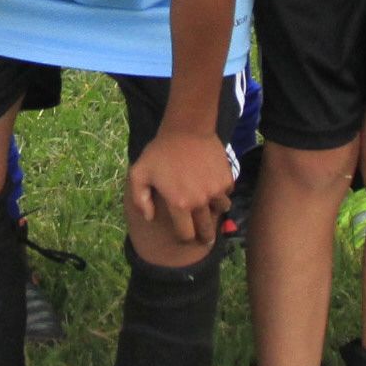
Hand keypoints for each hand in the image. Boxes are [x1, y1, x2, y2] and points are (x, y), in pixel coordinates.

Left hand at [125, 125, 234, 248]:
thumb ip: (140, 199)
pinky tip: (213, 185)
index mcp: (179, 204)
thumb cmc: (160, 151)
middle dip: (205, 236)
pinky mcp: (227, 179)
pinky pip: (227, 193)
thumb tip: (150, 218)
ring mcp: (216, 190)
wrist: (187, 128)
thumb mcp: (139, 173)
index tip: (185, 237)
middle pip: (206, 230)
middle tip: (205, 237)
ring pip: (220, 210)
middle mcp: (200, 201)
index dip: (185, 238)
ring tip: (210, 205)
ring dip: (215, 209)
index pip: (186, 234)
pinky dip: (221, 192)